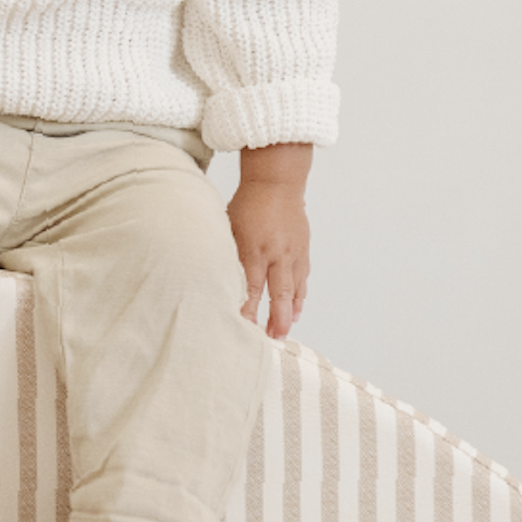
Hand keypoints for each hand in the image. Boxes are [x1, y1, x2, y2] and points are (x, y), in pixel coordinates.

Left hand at [228, 144, 310, 339]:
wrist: (277, 182)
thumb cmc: (247, 203)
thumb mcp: (229, 227)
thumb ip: (228, 254)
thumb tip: (218, 280)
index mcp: (254, 249)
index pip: (250, 288)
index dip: (248, 310)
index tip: (243, 328)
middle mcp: (277, 254)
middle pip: (277, 294)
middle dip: (274, 319)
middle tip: (272, 339)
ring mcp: (293, 253)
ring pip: (294, 289)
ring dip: (289, 312)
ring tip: (284, 331)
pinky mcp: (303, 249)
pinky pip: (302, 278)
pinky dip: (299, 295)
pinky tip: (295, 308)